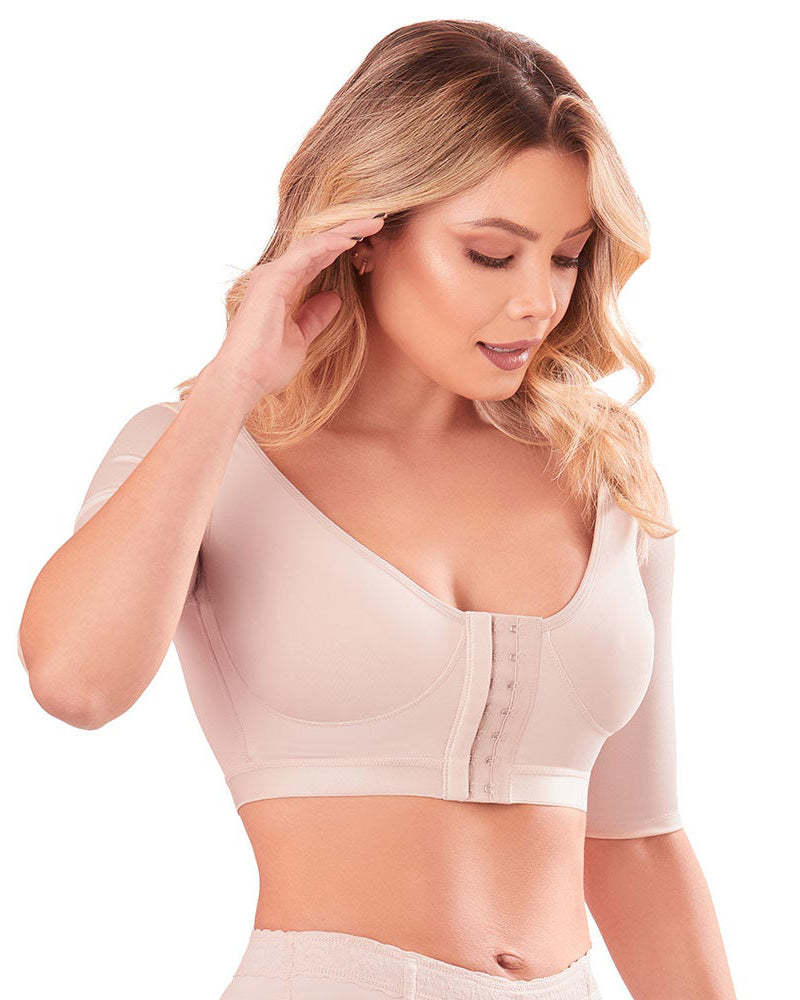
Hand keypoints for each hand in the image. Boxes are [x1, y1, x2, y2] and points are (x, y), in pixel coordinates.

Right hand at [212, 213, 385, 405]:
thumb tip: (335, 298)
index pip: (317, 260)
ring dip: (344, 231)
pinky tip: (350, 238)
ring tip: (372, 223)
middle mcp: (275, 276)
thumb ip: (315, 316)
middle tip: (377, 221)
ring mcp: (272, 275)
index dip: (342, 248)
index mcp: (282, 288)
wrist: (244, 379)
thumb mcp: (302, 338)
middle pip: (317, 246)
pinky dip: (328, 244)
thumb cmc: (266, 364)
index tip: (370, 242)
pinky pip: (305, 254)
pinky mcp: (272, 280)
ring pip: (313, 243)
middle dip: (347, 231)